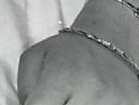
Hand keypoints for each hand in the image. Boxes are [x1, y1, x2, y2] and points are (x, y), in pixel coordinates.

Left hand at [17, 29, 138, 104]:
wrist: (112, 40)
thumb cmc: (67, 52)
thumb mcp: (35, 58)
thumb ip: (25, 90)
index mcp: (63, 76)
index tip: (37, 104)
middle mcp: (91, 91)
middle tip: (58, 99)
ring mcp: (113, 102)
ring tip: (72, 99)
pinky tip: (87, 102)